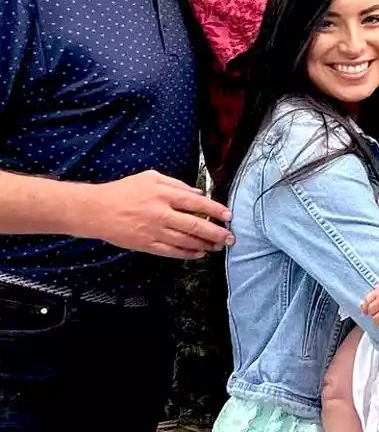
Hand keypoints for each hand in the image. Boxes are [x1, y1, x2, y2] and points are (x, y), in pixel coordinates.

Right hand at [84, 170, 232, 258]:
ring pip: (186, 241)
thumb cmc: (123, 191)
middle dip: (216, 232)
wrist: (95, 210)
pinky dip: (187, 253)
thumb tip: (198, 192)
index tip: (228, 215)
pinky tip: (199, 253)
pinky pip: (171, 252)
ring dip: (205, 245)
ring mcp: (153, 231)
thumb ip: (176, 184)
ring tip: (218, 246)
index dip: (215, 209)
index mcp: (163, 194)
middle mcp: (161, 213)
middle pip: (195, 225)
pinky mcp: (146, 245)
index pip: (196, 202)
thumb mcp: (150, 178)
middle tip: (230, 237)